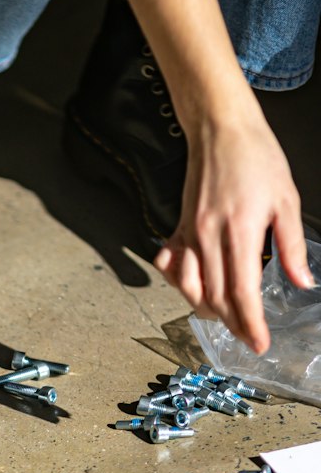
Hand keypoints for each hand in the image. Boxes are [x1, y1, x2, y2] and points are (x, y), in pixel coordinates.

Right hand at [152, 111, 311, 353]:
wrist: (221, 129)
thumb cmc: (257, 158)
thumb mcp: (286, 200)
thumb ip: (291, 246)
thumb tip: (302, 281)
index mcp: (240, 231)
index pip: (242, 292)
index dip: (251, 324)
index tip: (259, 343)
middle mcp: (208, 236)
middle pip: (216, 296)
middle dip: (233, 324)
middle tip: (249, 336)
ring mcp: (189, 232)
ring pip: (189, 287)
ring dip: (205, 308)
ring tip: (225, 316)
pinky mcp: (178, 226)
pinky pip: (171, 265)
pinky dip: (179, 282)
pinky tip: (194, 285)